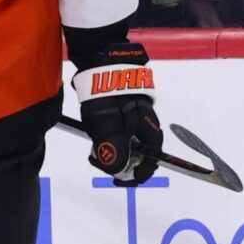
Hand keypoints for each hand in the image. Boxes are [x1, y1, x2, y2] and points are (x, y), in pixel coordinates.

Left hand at [72, 42, 160, 183]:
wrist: (104, 64)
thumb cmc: (108, 97)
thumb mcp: (107, 127)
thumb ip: (114, 150)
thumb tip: (117, 171)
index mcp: (150, 134)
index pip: (149, 164)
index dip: (134, 176)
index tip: (116, 179)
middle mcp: (148, 128)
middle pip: (137, 156)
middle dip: (117, 161)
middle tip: (97, 157)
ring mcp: (138, 119)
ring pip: (127, 145)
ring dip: (111, 149)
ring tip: (94, 145)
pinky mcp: (127, 112)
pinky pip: (120, 133)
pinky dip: (109, 138)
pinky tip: (96, 133)